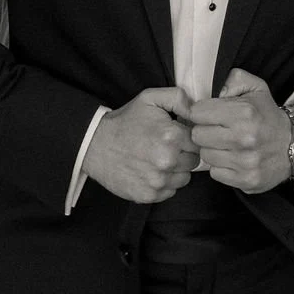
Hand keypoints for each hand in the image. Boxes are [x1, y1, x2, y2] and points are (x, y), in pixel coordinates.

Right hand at [81, 86, 200, 203]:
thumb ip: (178, 98)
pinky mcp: (149, 195)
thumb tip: (196, 110)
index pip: (199, 142)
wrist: (95, 145)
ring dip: (175, 170)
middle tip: (165, 147)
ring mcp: (158, 181)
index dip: (188, 138)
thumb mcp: (150, 98)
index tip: (177, 136)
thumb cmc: (125, 122)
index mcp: (171, 136)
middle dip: (183, 154)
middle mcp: (167, 161)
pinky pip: (170, 191)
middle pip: (193, 161)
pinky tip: (150, 171)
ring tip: (157, 159)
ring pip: (184, 178)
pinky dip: (164, 183)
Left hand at [188, 69, 291, 193]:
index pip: (197, 112)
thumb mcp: (255, 88)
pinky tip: (232, 158)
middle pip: (197, 135)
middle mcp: (244, 138)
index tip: (210, 114)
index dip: (201, 112)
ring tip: (226, 144)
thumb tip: (212, 90)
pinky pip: (215, 173)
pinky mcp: (246, 180)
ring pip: (204, 155)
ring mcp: (245, 162)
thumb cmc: (268, 116)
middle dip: (205, 130)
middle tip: (218, 130)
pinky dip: (221, 166)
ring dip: (212, 149)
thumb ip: (232, 79)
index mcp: (244, 113)